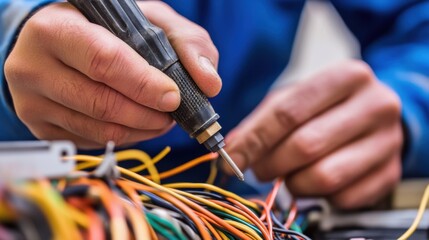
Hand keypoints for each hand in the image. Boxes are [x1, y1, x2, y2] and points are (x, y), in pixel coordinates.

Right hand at [5, 2, 220, 148]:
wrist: (58, 44)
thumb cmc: (106, 29)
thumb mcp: (148, 20)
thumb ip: (186, 42)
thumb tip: (210, 84)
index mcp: (57, 28)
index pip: (104, 62)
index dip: (144, 84)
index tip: (173, 97)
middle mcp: (34, 66)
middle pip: (102, 103)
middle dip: (148, 114)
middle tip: (172, 113)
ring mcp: (32, 102)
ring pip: (99, 129)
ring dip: (141, 130)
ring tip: (161, 119)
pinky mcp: (40, 127)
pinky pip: (91, 143)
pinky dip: (124, 138)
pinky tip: (137, 124)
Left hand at [225, 60, 402, 208]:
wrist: (376, 115)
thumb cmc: (327, 106)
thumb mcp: (295, 99)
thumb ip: (262, 121)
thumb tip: (233, 150)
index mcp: (347, 76)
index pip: (288, 112)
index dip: (254, 139)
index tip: (231, 158)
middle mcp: (376, 106)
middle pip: (305, 146)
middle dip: (271, 164)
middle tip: (259, 169)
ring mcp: (388, 142)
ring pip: (323, 177)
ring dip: (293, 183)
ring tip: (287, 174)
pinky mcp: (390, 174)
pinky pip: (342, 197)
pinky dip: (318, 196)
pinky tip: (313, 180)